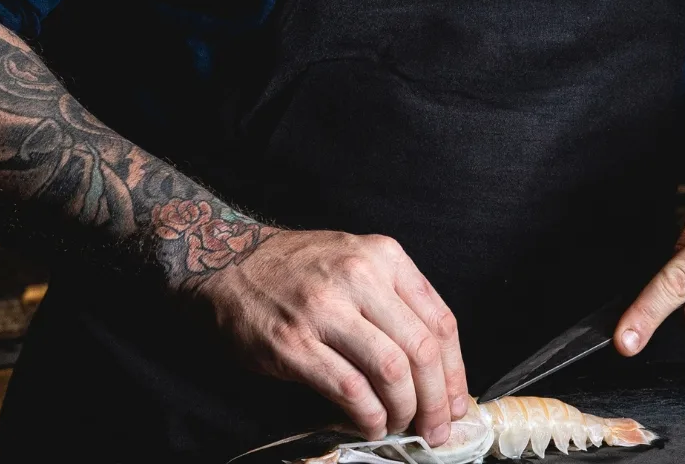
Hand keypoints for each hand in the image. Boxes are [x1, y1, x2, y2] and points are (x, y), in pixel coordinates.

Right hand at [192, 229, 470, 444]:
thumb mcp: (356, 258)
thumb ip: (396, 298)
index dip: (456, 372)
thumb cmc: (298, 267)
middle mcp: (359, 277)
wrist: (227, 262)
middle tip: (437, 427)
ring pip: (391, 371)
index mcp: (383, 256)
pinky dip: (369, 416)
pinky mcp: (294, 344)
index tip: (457, 402)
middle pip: (421, 351)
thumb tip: (438, 365)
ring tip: (401, 424)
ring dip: (404, 410)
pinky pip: (349, 389)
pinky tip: (371, 424)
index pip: (440, 322)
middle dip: (438, 400)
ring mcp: (324, 310)